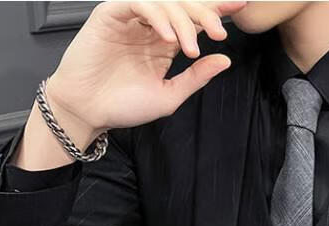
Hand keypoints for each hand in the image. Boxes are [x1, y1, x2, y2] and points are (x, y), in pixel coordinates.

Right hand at [45, 0, 247, 137]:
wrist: (88, 110)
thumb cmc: (122, 105)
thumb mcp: (169, 95)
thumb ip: (196, 77)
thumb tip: (225, 60)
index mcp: (165, 41)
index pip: (194, 18)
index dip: (216, 9)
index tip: (240, 6)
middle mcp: (150, 26)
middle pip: (184, 5)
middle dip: (205, 14)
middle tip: (219, 32)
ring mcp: (131, 18)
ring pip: (165, 2)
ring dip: (183, 21)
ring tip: (190, 48)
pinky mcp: (111, 14)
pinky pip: (139, 4)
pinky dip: (158, 17)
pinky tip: (168, 38)